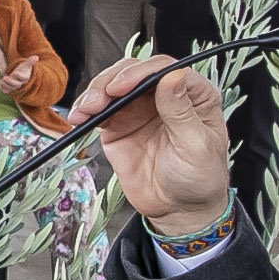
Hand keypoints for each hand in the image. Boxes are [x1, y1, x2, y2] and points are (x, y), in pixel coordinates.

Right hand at [78, 56, 235, 237]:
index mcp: (192, 94)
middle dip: (112, 80)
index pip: (164, 69)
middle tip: (100, 98)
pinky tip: (79, 117)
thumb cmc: (199, 178)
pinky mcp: (118, 126)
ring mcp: (139, 109)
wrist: (178, 210)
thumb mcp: (196, 146)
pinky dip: (85, 111)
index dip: (141, 72)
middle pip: (134, 71)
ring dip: (95, 93)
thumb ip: (181, 111)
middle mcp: (164, 96)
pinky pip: (99, 110)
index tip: (123, 86)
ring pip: (112, 86)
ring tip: (86, 110)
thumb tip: (172, 76)